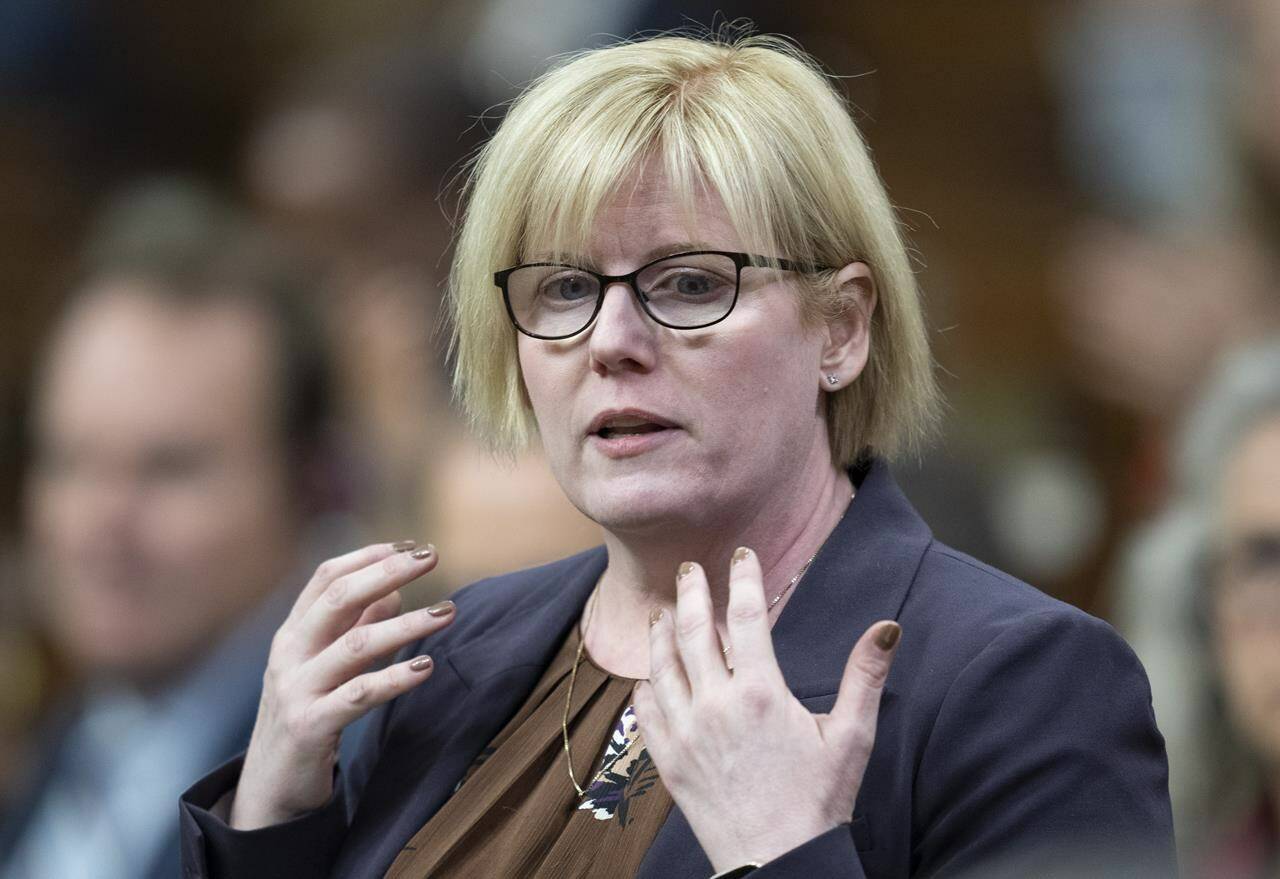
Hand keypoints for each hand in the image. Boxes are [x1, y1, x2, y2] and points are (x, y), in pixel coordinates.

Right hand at [230, 541, 454, 829]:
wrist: (270, 787)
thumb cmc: (307, 714)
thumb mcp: (327, 666)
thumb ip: (356, 627)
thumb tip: (395, 589)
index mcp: (292, 632)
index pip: (327, 578)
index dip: (369, 556)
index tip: (410, 545)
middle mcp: (289, 653)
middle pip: (339, 598)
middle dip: (387, 572)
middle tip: (431, 557)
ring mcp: (296, 690)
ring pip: (355, 644)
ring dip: (406, 625)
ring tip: (447, 612)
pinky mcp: (310, 726)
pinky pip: (358, 695)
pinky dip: (394, 678)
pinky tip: (426, 668)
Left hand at [633, 547, 899, 870]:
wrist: (778, 863)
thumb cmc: (819, 802)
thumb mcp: (851, 737)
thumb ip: (864, 677)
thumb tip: (887, 628)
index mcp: (762, 692)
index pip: (748, 615)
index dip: (744, 578)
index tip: (741, 555)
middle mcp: (717, 704)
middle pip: (695, 630)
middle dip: (692, 591)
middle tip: (689, 568)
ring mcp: (686, 732)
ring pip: (662, 665)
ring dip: (661, 632)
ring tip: (663, 611)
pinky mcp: (668, 761)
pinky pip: (647, 710)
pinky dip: (645, 685)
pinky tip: (647, 674)